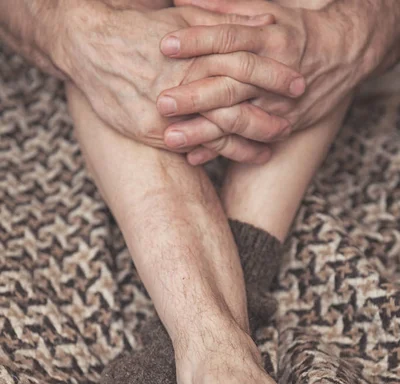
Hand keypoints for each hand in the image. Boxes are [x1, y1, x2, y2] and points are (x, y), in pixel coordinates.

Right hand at [49, 1, 301, 162]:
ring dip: (246, 145)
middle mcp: (186, 82)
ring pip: (218, 132)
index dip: (275, 75)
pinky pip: (190, 147)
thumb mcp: (184, 16)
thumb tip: (266, 23)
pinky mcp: (152, 132)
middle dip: (267, 117)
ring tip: (267, 152)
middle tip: (289, 125)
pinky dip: (214, 154)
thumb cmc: (138, 27)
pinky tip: (232, 159)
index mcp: (198, 51)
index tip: (298, 84)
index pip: (248, 64)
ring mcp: (170, 111)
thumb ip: (225, 20)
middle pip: (238, 104)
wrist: (88, 46)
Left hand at [158, 0, 359, 163]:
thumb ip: (224, 8)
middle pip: (229, 84)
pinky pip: (248, 142)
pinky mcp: (281, 125)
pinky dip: (221, 151)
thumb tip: (183, 0)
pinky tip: (194, 157)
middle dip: (195, 96)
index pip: (228, 38)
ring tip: (170, 139)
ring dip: (203, 132)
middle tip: (162, 103)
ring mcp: (276, 104)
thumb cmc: (294, 30)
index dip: (197, 40)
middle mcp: (270, 73)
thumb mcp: (266, 11)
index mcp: (266, 38)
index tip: (165, 45)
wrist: (343, 56)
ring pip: (236, 120)